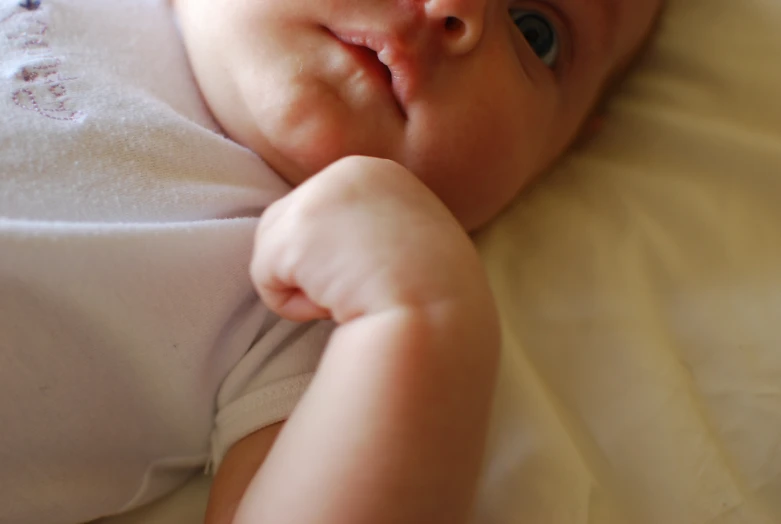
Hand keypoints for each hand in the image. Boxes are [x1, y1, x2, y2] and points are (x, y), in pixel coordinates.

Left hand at [251, 155, 488, 323]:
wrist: (440, 317)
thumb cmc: (435, 295)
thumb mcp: (413, 238)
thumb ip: (372, 227)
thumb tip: (330, 252)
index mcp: (380, 172)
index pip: (327, 211)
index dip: (340, 255)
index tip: (376, 277)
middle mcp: (345, 172)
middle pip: (290, 222)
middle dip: (315, 266)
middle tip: (363, 290)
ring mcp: (319, 198)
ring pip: (273, 249)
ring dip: (304, 285)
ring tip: (352, 297)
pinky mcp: (295, 234)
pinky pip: (265, 279)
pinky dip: (292, 306)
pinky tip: (337, 307)